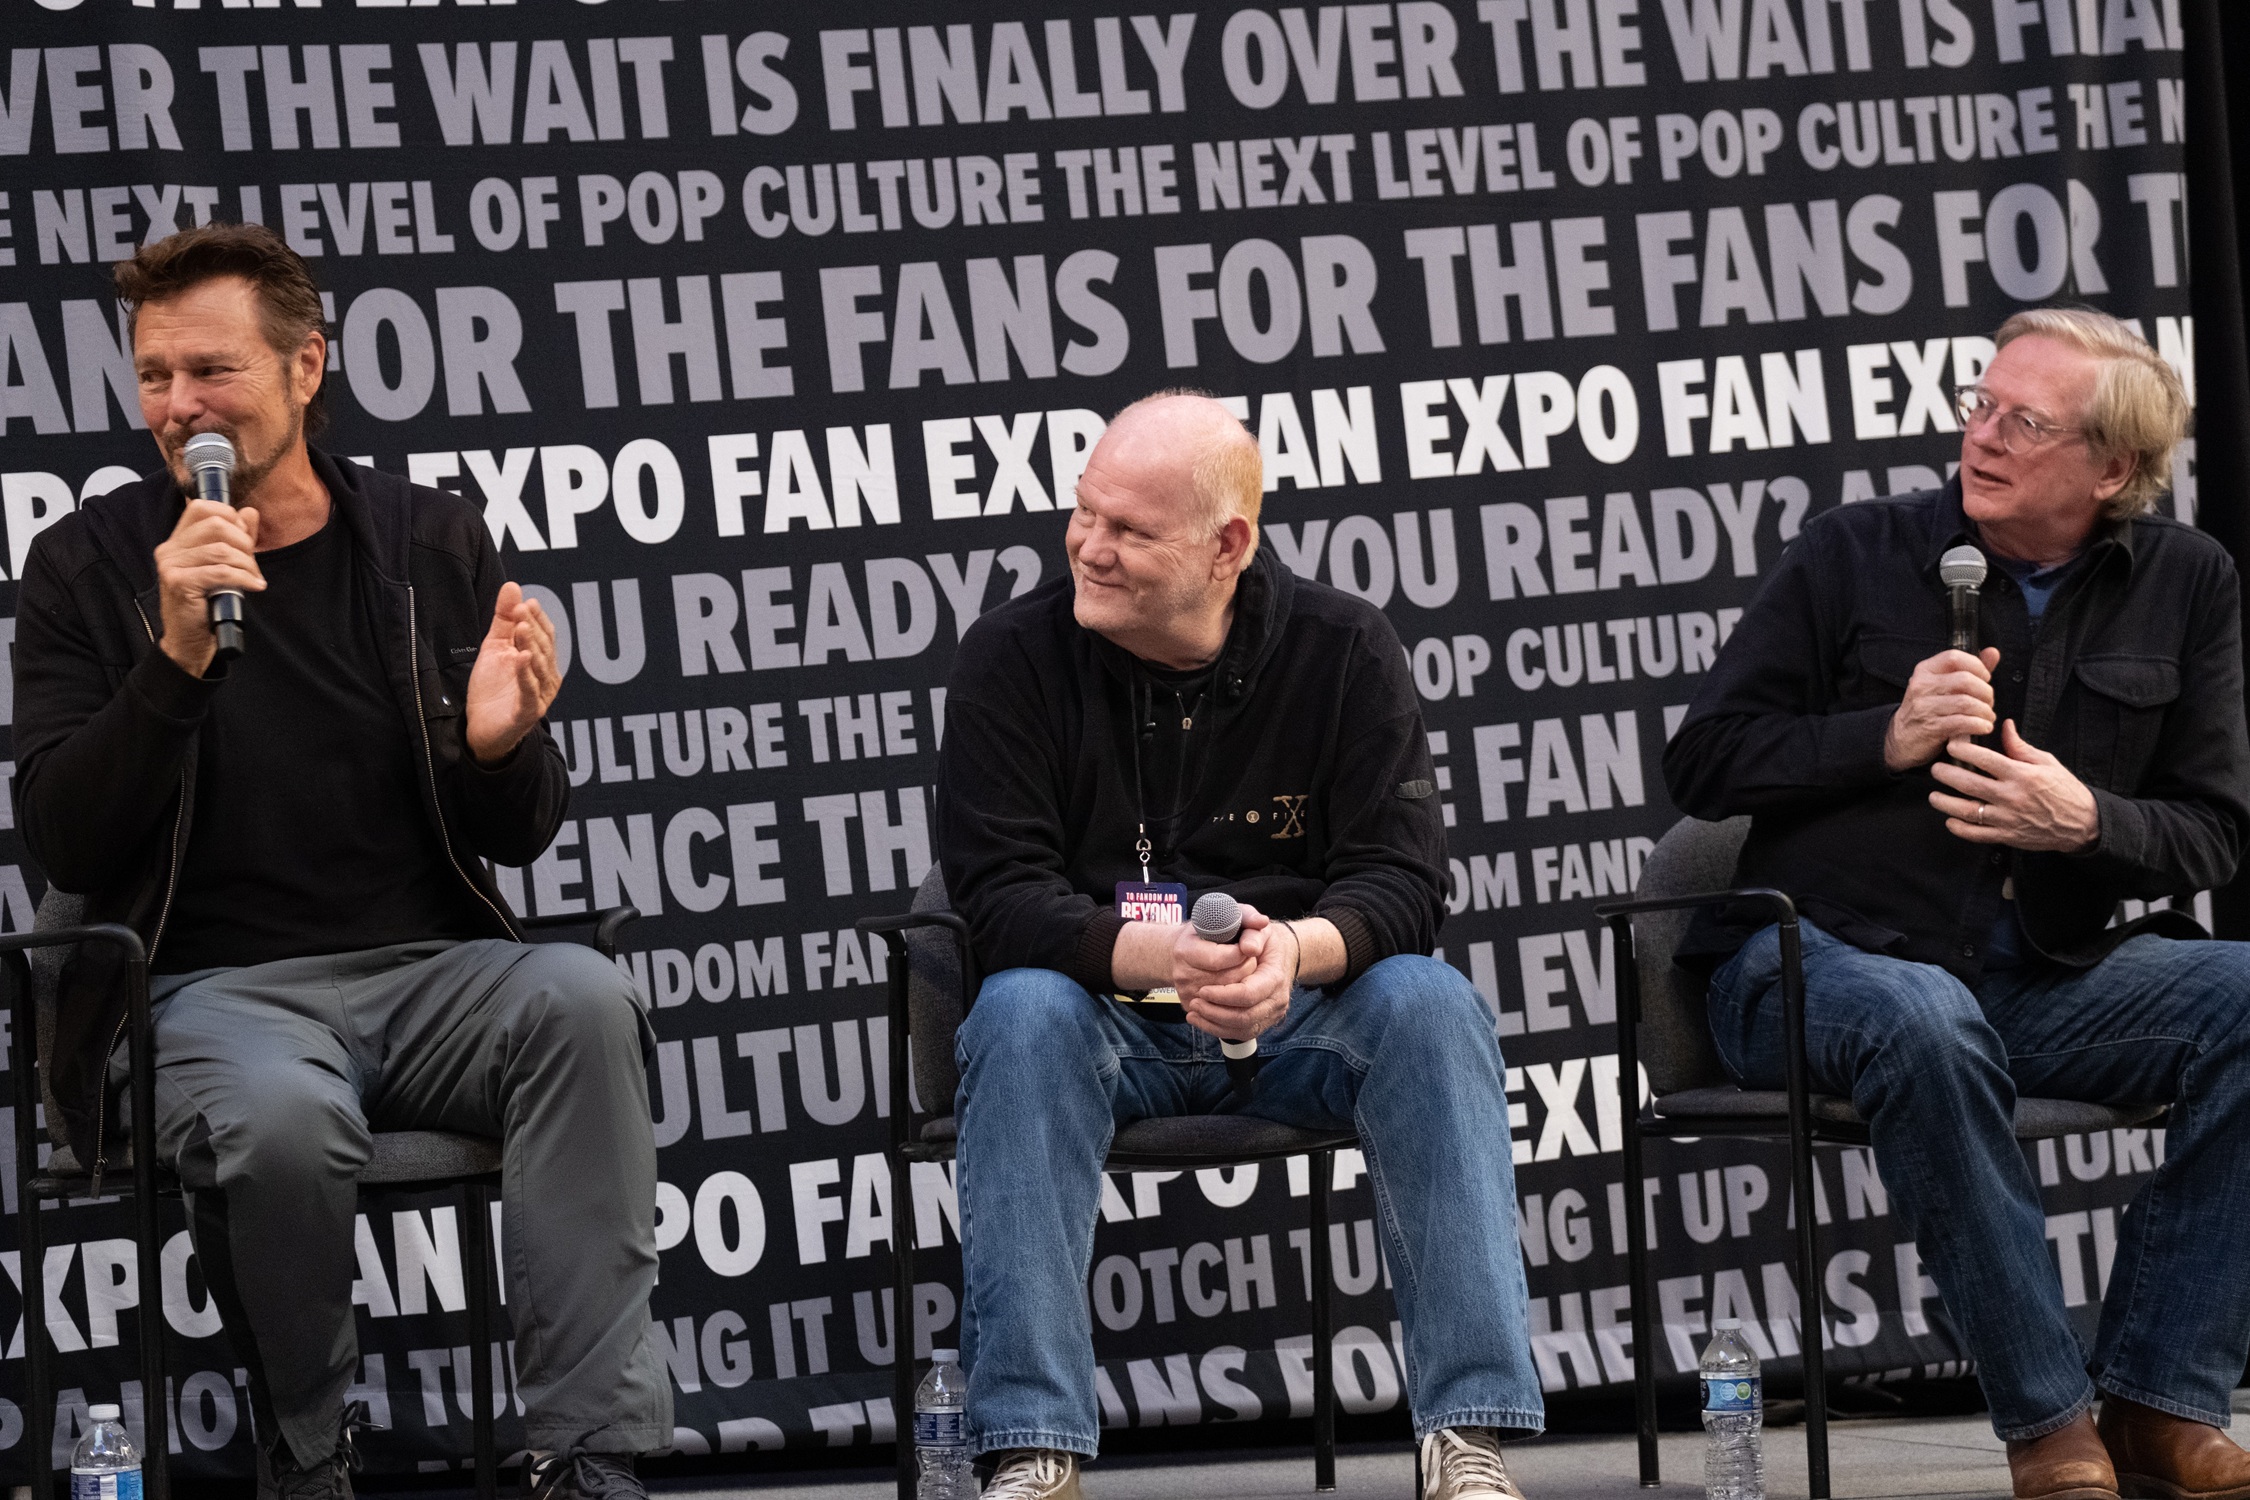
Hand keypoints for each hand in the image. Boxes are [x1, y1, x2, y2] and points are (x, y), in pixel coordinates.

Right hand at [154, 499, 263, 676]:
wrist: (188, 641)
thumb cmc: (207, 603)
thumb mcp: (223, 566)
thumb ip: (236, 538)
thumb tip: (249, 512)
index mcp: (177, 540)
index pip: (201, 507)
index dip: (229, 516)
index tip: (244, 538)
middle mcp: (169, 549)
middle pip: (216, 524)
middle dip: (244, 542)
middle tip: (252, 564)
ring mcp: (171, 565)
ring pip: (221, 549)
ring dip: (247, 564)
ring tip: (253, 579)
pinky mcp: (179, 582)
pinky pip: (221, 572)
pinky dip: (244, 578)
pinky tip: (254, 586)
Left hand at [464, 582, 560, 765]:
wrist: (481, 728)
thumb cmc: (493, 688)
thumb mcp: (495, 647)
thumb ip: (504, 618)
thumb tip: (513, 585)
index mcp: (541, 660)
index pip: (546, 635)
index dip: (538, 618)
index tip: (526, 602)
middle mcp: (546, 677)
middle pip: (544, 648)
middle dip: (533, 628)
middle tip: (521, 610)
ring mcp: (540, 695)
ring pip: (539, 667)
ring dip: (531, 646)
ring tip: (522, 628)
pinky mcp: (528, 712)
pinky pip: (530, 691)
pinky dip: (526, 674)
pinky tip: (522, 658)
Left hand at [1182, 906, 1295, 1043]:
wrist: (1281, 955)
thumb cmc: (1266, 941)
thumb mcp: (1259, 927)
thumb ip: (1252, 928)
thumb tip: (1248, 947)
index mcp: (1275, 976)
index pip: (1248, 994)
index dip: (1223, 995)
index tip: (1203, 990)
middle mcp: (1277, 999)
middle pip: (1244, 1017)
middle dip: (1215, 1012)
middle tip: (1194, 1001)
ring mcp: (1271, 1014)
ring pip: (1241, 1029)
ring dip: (1214, 1023)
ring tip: (1193, 1011)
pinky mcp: (1262, 1022)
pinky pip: (1240, 1034)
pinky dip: (1218, 1029)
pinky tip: (1200, 1019)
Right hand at [1884, 647, 1999, 770]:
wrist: (1903, 738)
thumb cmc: (1928, 708)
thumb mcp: (1942, 685)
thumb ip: (1970, 669)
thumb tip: (1993, 652)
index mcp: (1925, 670)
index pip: (1954, 657)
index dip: (1976, 666)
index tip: (1985, 678)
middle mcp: (1921, 686)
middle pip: (1965, 680)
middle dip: (1985, 692)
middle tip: (1989, 702)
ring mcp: (1924, 707)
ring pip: (1966, 702)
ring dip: (1985, 711)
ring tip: (1988, 716)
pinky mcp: (1930, 727)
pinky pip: (1963, 722)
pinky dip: (1980, 725)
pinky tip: (1984, 727)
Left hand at [1929, 720, 2100, 851]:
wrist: (2082, 823)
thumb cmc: (2064, 790)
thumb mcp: (2047, 762)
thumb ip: (2020, 747)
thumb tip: (2004, 725)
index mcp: (2022, 775)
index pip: (1985, 760)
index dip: (1964, 751)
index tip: (1950, 745)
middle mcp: (2012, 796)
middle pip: (1970, 784)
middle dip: (1947, 775)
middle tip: (1935, 769)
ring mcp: (2008, 818)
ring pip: (1968, 811)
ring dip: (1946, 803)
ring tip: (1934, 796)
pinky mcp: (2007, 835)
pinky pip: (1977, 834)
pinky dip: (1960, 829)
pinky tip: (1950, 820)